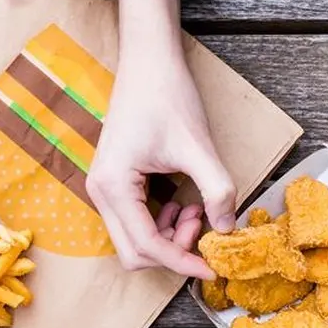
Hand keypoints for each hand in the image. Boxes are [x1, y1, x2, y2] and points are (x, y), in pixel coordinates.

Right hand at [87, 0, 233, 278]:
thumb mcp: (198, 146)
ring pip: (135, 240)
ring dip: (169, 236)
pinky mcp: (116, 182)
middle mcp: (100, 192)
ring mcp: (105, 188)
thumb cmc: (167, 95)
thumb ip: (216, 190)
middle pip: (134, 253)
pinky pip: (137, 221)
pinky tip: (184, 202)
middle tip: (204, 227)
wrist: (149, 59)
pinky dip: (162, 222)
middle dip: (173, 250)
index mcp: (113, 187)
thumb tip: (228, 230)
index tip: (214, 267)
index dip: (182, 262)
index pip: (147, 247)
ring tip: (197, 208)